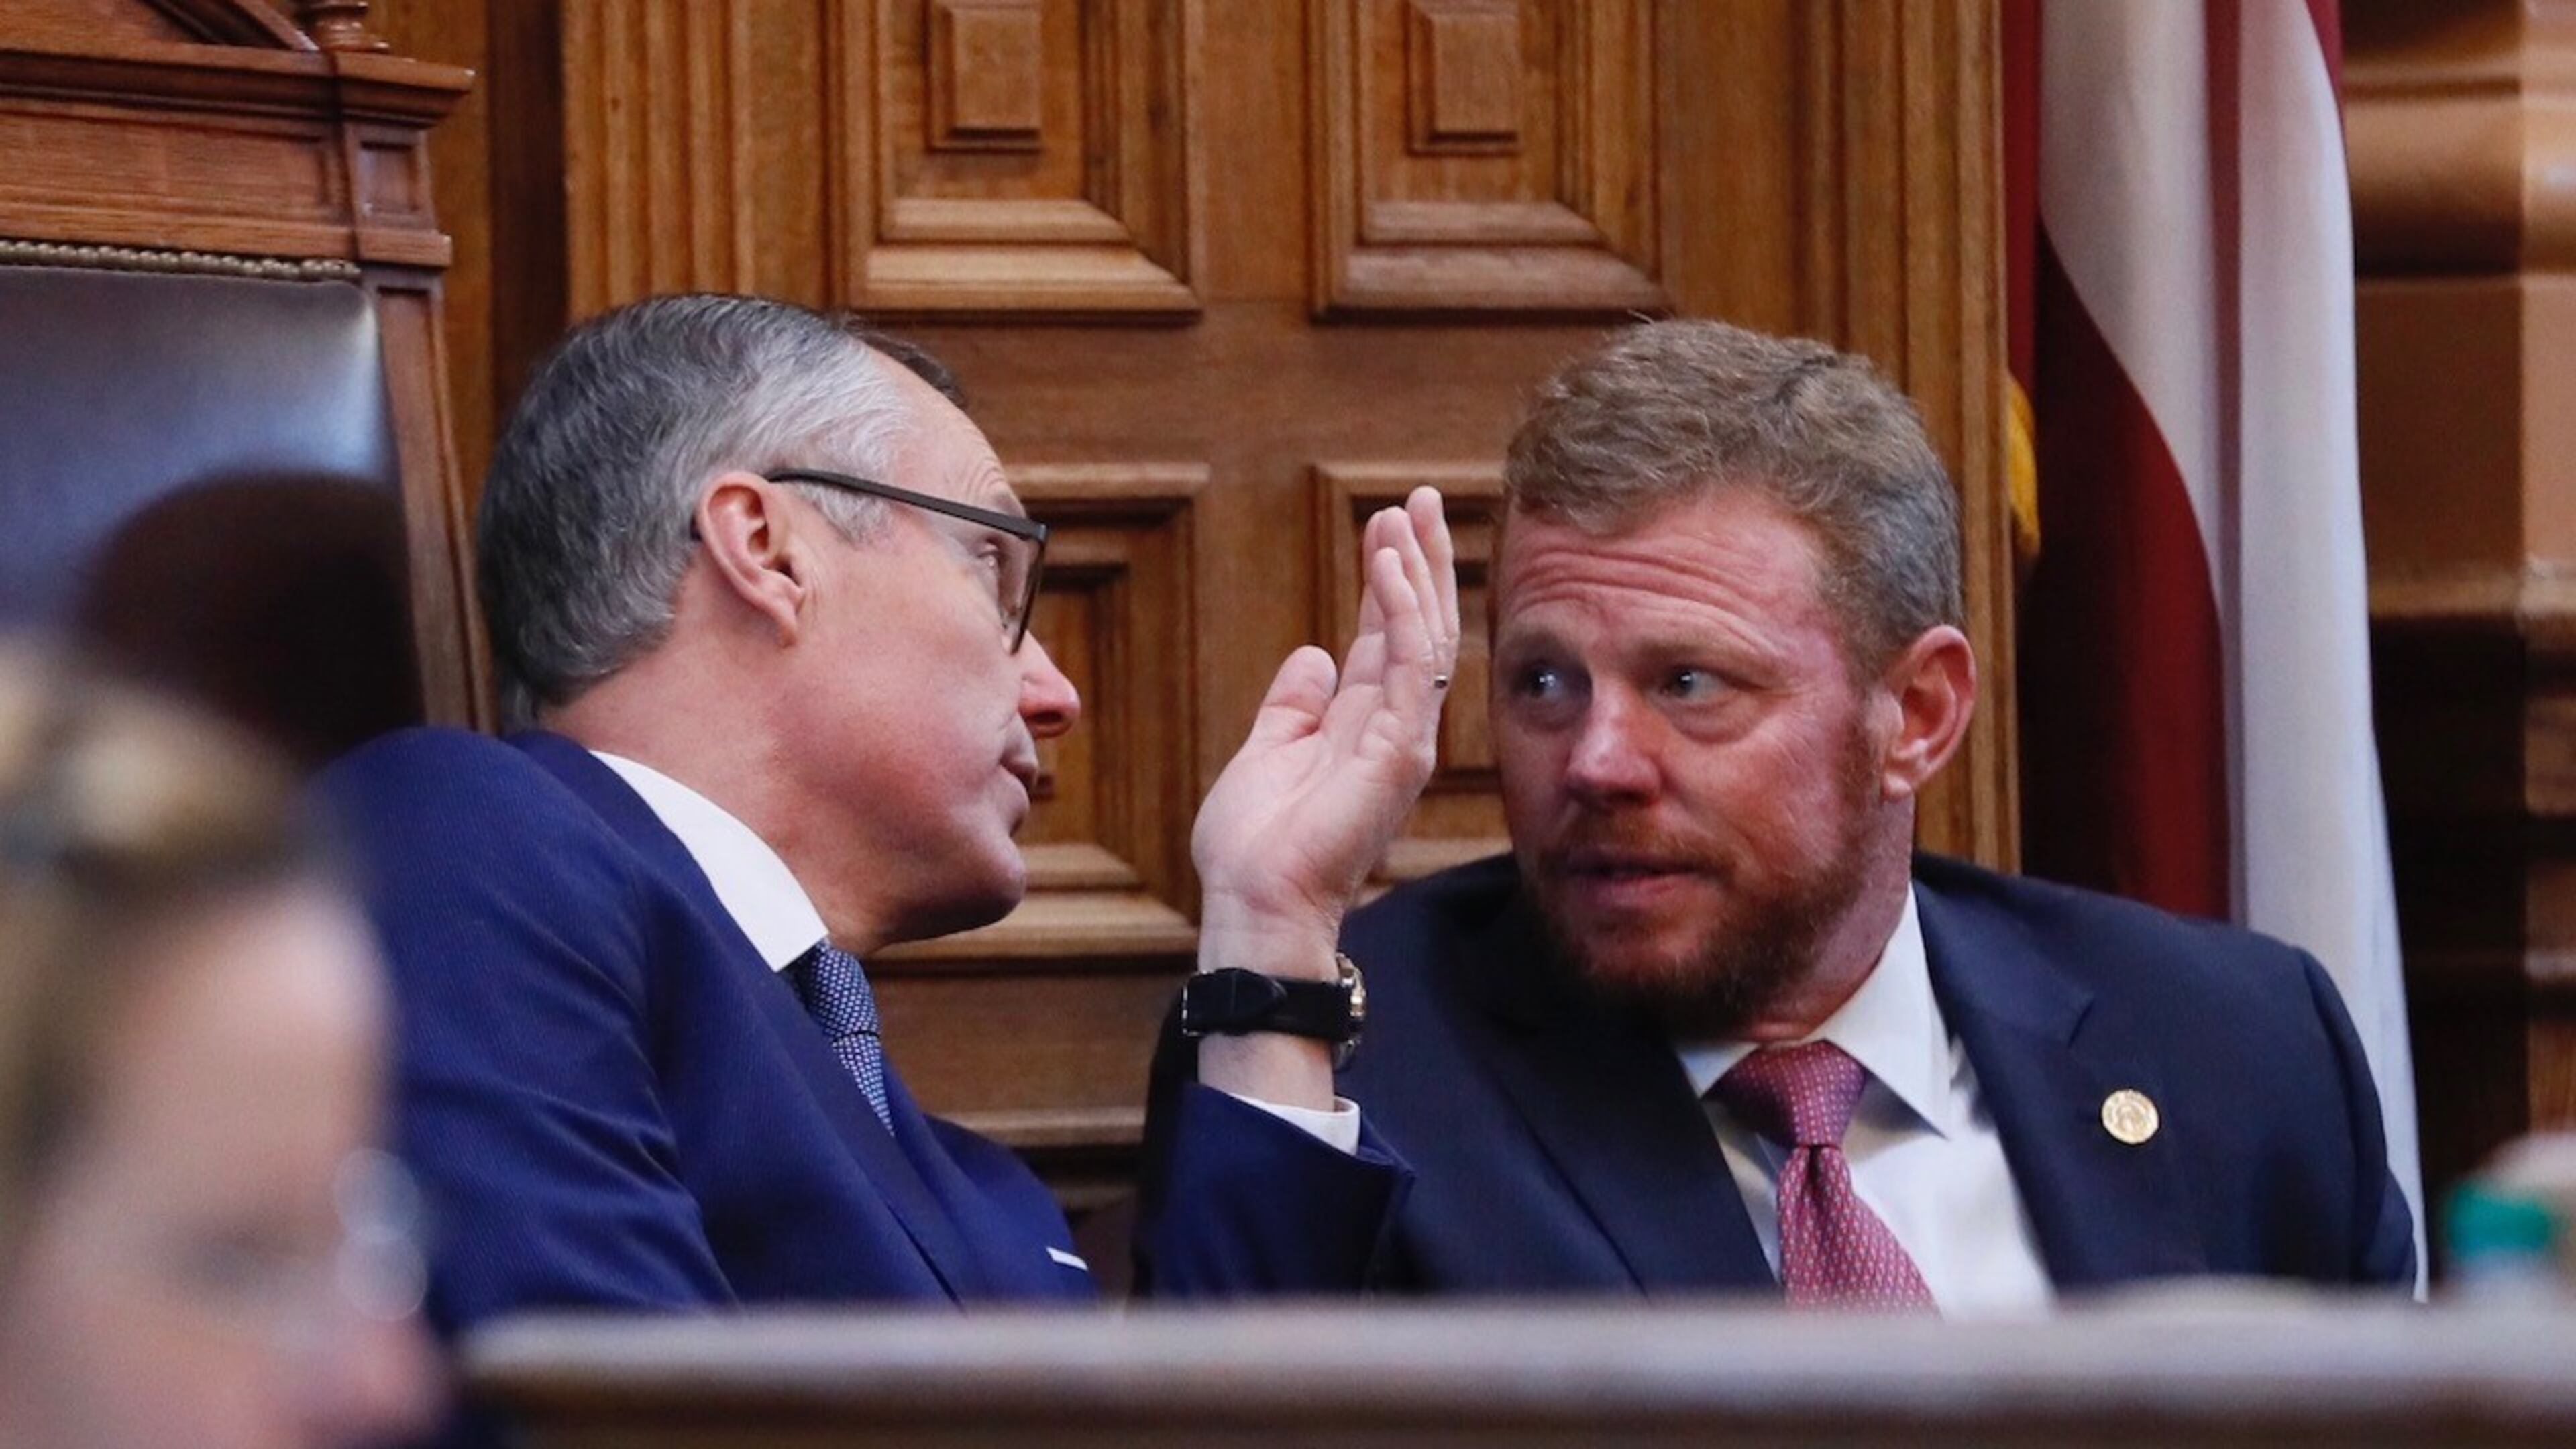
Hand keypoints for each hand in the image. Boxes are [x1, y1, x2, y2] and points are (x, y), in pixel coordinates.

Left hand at [1191, 487, 1459, 979]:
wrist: (1255, 902)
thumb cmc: (1256, 846)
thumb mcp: (1268, 751)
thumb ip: (1295, 706)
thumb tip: (1313, 657)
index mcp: (1363, 725)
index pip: (1387, 637)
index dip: (1390, 579)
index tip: (1387, 523)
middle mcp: (1395, 727)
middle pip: (1418, 626)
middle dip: (1422, 560)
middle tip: (1423, 498)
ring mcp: (1405, 739)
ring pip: (1426, 637)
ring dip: (1418, 571)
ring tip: (1409, 514)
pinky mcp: (1402, 750)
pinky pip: (1411, 665)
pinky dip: (1401, 611)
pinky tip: (1389, 565)